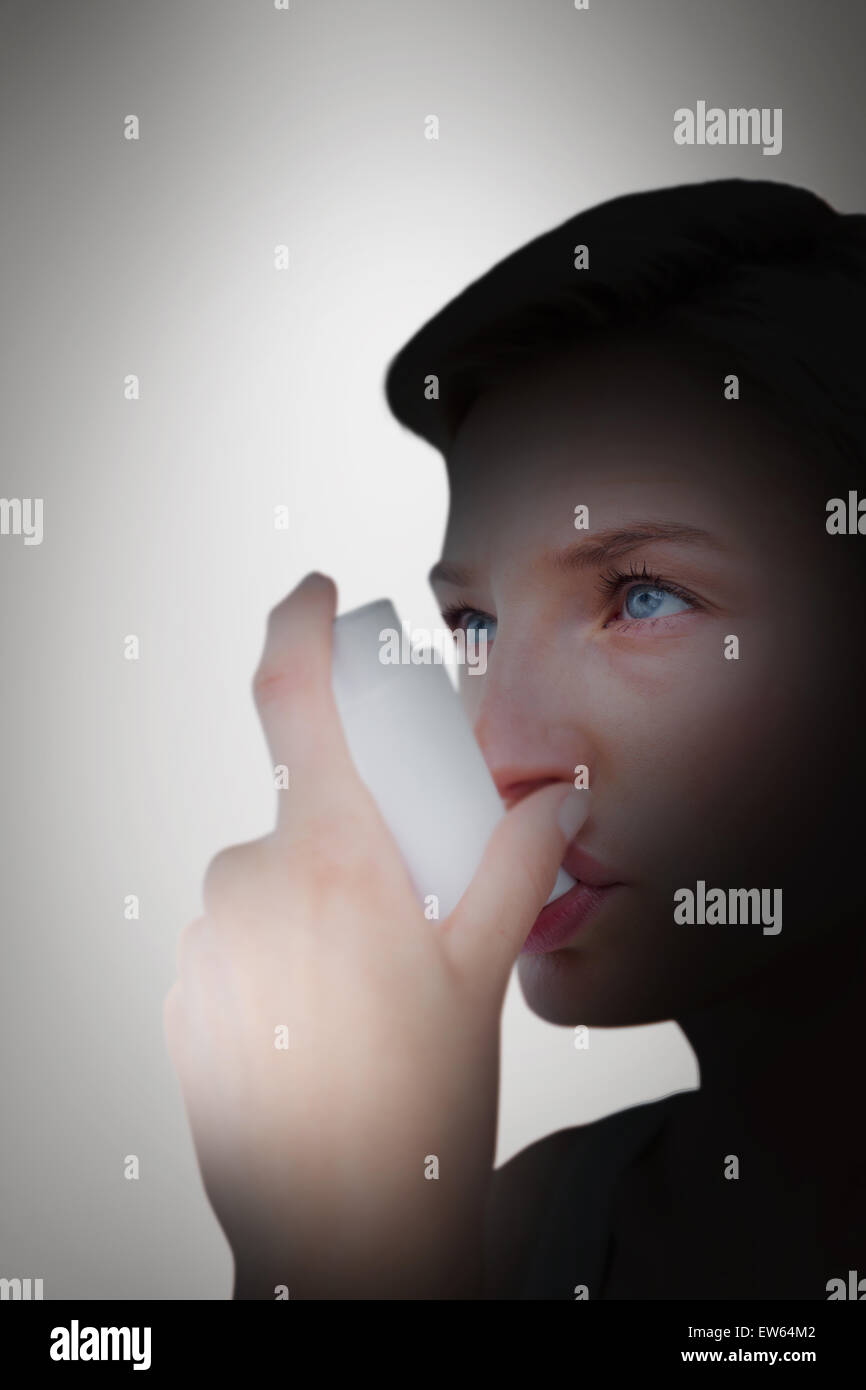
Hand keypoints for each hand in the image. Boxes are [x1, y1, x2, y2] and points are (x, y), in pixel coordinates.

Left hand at [164, 573, 586, 1298]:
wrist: (339, 1230)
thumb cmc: (418, 1103)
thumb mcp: (481, 970)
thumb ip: (518, 860)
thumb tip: (557, 795)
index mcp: (332, 857)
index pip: (293, 698)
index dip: (299, 623)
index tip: (315, 590)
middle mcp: (250, 882)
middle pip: (304, 809)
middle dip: (356, 838)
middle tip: (405, 915)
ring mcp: (207, 940)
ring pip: (270, 879)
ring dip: (317, 907)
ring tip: (369, 992)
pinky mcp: (186, 991)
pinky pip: (238, 938)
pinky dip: (280, 957)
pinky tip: (324, 1026)